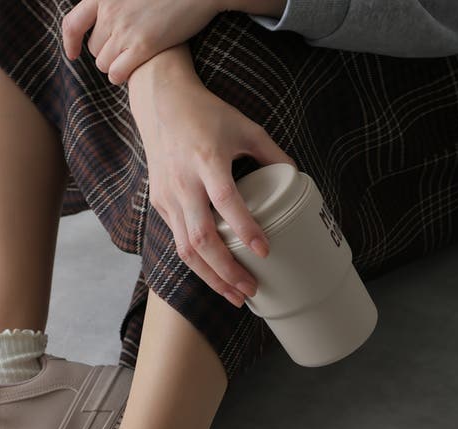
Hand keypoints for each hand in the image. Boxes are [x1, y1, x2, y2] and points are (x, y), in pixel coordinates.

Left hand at [62, 0, 223, 84]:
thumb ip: (116, 4)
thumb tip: (104, 23)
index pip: (73, 24)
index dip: (70, 43)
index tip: (74, 55)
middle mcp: (110, 11)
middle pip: (94, 48)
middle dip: (107, 53)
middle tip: (127, 50)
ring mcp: (125, 29)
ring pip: (104, 64)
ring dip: (115, 66)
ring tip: (134, 57)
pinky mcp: (143, 45)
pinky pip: (117, 73)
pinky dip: (120, 76)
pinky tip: (132, 72)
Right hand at [128, 46, 294, 306]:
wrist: (160, 103)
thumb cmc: (206, 115)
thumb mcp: (246, 127)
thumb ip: (272, 152)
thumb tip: (297, 178)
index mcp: (207, 161)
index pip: (226, 202)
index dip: (245, 229)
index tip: (265, 251)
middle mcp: (184, 183)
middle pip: (202, 240)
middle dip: (227, 271)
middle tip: (250, 290)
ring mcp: (169, 197)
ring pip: (186, 250)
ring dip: (211, 278)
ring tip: (235, 296)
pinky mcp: (160, 205)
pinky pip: (179, 242)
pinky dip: (198, 264)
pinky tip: (216, 276)